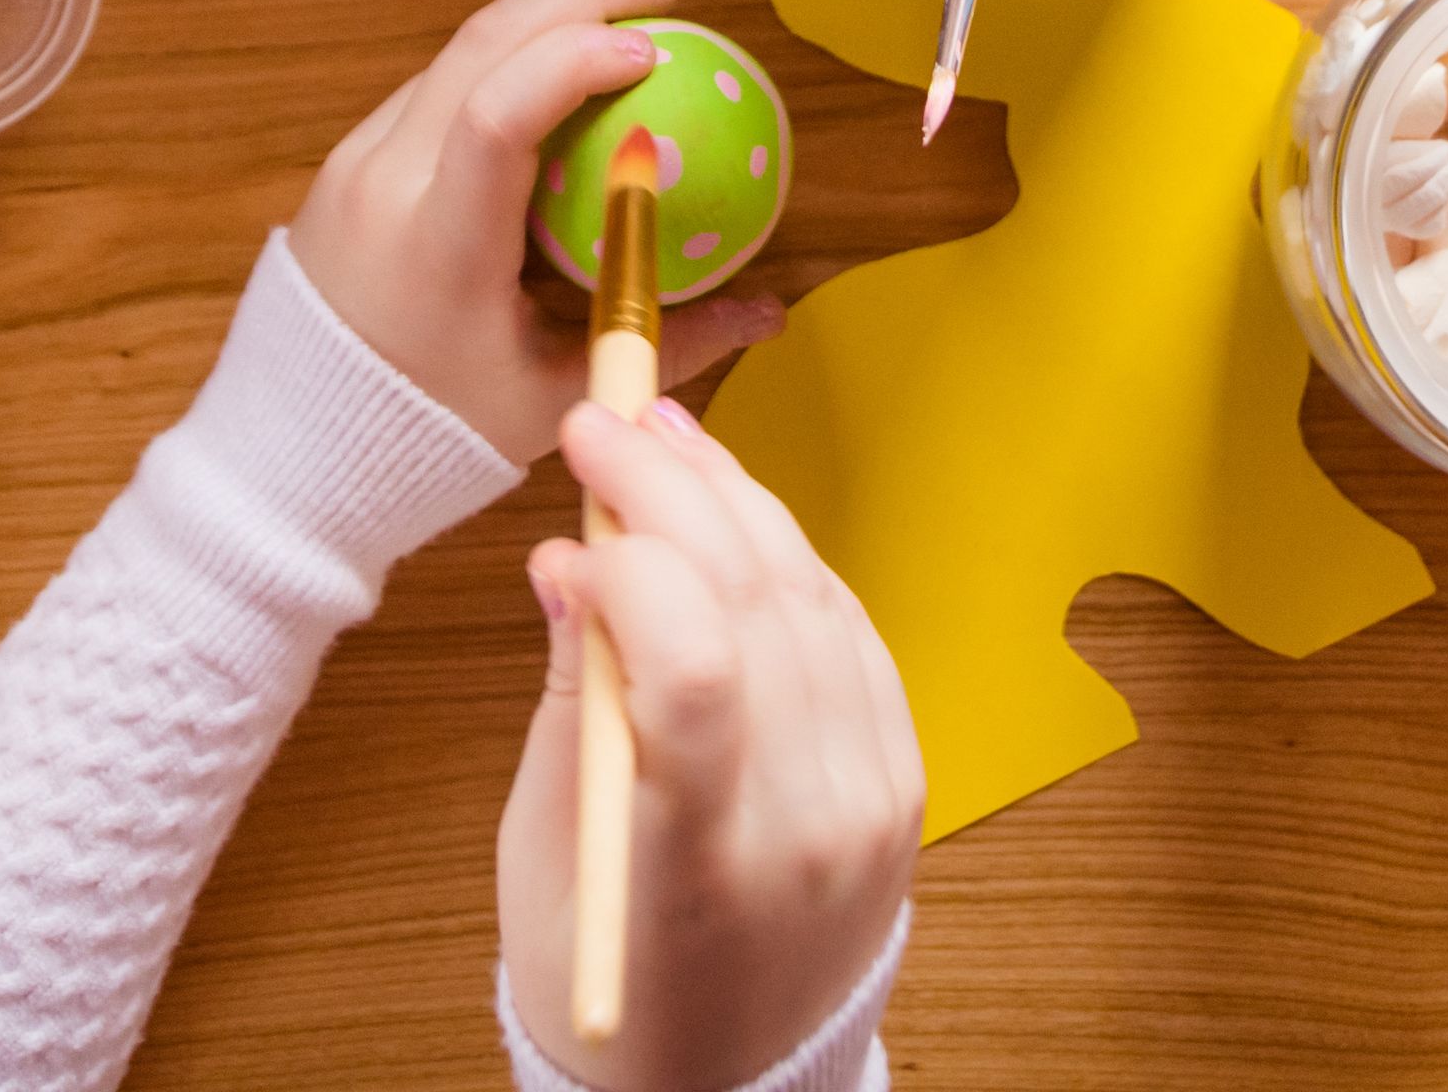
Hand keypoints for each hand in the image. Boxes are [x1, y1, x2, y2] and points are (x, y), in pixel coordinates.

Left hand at [287, 0, 783, 463]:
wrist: (290, 456)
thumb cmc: (430, 439)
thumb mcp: (555, 398)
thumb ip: (668, 344)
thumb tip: (771, 310)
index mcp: (439, 244)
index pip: (501, 112)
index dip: (577, 58)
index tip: (655, 47)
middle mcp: (386, 184)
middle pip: (479, 43)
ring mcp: (354, 164)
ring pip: (454, 54)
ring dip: (539, 19)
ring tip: (622, 22)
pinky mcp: (343, 165)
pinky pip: (431, 89)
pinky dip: (500, 63)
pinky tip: (554, 77)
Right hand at [498, 394, 919, 1091]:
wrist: (730, 1085)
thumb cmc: (613, 987)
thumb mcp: (545, 856)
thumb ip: (572, 700)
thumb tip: (567, 562)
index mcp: (700, 860)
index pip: (697, 666)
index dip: (634, 548)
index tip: (575, 481)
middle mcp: (808, 823)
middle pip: (758, 603)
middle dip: (675, 486)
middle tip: (607, 422)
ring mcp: (871, 802)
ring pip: (814, 599)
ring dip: (737, 502)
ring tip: (665, 442)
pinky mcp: (901, 784)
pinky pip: (852, 635)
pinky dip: (790, 565)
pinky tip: (734, 522)